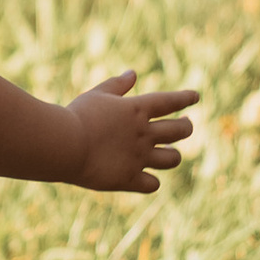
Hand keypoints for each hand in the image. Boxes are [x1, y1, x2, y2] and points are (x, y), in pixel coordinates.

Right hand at [66, 70, 196, 193]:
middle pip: (181, 130)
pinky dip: (151, 181)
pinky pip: (152, 184)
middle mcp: (144, 133)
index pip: (170, 101)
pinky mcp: (129, 178)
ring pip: (173, 159)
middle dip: (186, 127)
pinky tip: (146, 179)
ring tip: (168, 154)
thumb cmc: (76, 116)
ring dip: (173, 156)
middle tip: (185, 126)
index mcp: (137, 109)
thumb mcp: (97, 95)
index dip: (185, 98)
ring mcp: (139, 157)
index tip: (195, 97)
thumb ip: (116, 85)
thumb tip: (133, 74)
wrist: (64, 145)